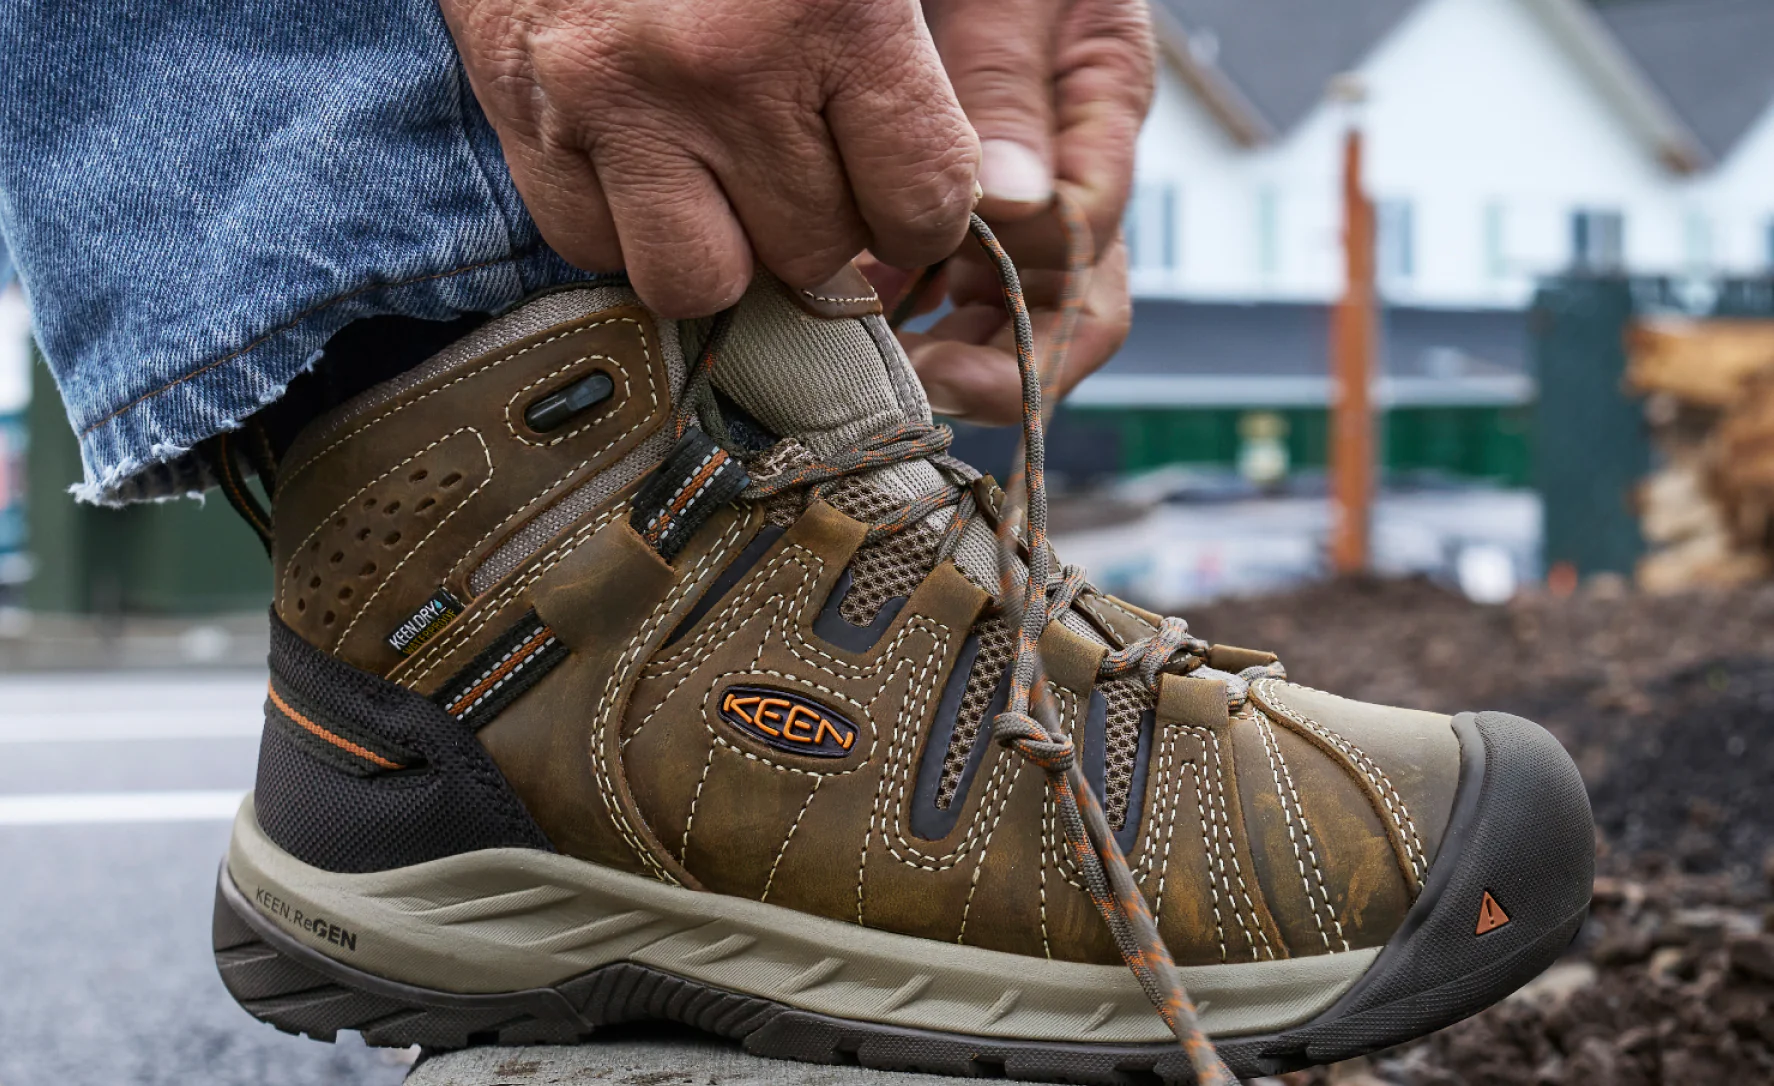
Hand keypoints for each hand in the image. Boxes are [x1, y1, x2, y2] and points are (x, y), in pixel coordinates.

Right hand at [441, 0, 980, 317]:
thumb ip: (903, 63)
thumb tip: (958, 194)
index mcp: (834, 8)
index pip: (918, 202)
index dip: (921, 216)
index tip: (902, 198)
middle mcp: (722, 66)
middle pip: (810, 253)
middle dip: (817, 221)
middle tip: (800, 159)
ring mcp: (614, 100)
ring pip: (697, 281)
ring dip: (720, 249)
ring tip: (720, 175)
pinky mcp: (524, 113)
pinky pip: (589, 247)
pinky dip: (620, 223)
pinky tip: (639, 156)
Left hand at [875, 0, 1152, 421]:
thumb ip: (1009, 86)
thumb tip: (1011, 204)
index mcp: (1103, 111)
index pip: (1085, 248)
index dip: (1025, 310)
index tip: (940, 329)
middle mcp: (1073, 169)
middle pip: (1069, 312)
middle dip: (1000, 368)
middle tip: (914, 386)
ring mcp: (1023, 190)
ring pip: (1013, 310)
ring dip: (953, 350)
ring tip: (879, 368)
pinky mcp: (968, 194)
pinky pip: (954, 280)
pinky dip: (912, 309)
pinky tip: (858, 317)